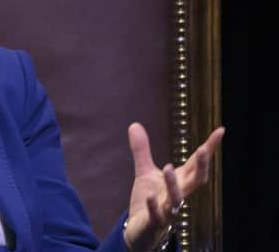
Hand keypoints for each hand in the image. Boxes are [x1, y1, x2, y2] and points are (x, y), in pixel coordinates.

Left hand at [123, 122, 223, 251]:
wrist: (139, 230)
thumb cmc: (148, 199)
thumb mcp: (145, 172)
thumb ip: (142, 150)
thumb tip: (134, 124)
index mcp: (180, 181)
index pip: (197, 163)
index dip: (209, 148)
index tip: (220, 130)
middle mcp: (178, 194)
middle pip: (196, 181)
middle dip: (202, 167)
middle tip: (203, 149)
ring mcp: (168, 209)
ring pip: (177, 199)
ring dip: (174, 184)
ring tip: (168, 167)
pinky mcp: (154, 222)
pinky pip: (157, 215)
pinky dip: (154, 206)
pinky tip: (150, 196)